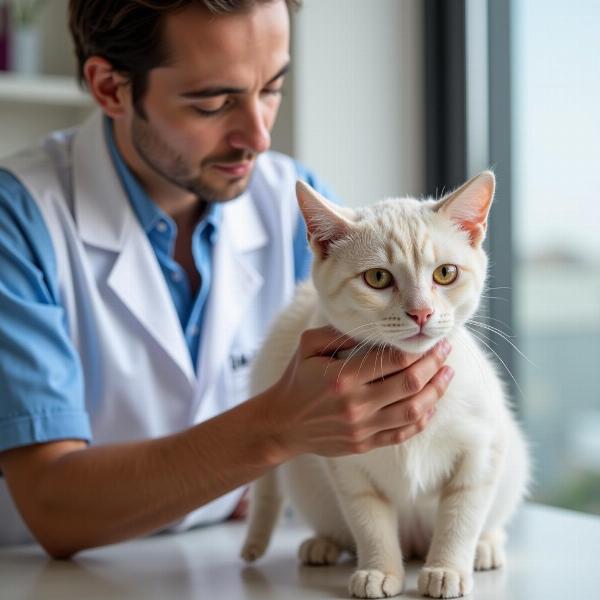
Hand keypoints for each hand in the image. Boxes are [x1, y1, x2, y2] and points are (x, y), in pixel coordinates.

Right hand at [259, 326, 452, 459]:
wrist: (282, 423)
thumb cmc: (297, 380)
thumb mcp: (308, 346)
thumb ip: (337, 332)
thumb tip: (371, 326)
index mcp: (343, 378)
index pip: (394, 361)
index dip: (418, 349)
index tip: (431, 340)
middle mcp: (357, 405)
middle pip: (410, 385)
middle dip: (434, 365)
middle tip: (445, 352)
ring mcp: (362, 428)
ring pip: (413, 411)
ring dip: (436, 392)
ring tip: (447, 375)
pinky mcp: (365, 444)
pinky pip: (402, 433)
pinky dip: (422, 419)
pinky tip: (431, 404)